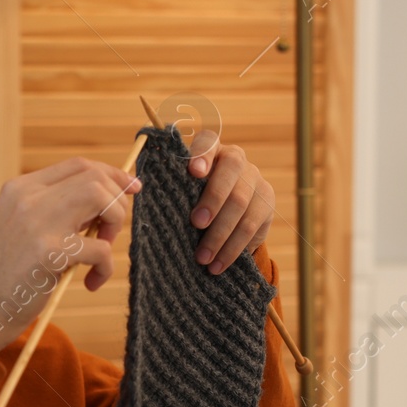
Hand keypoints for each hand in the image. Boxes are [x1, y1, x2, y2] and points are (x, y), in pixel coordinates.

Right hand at [0, 157, 141, 354]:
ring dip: (115, 223)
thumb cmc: (4, 277)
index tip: (130, 189)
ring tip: (102, 251)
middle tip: (108, 234)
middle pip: (94, 177)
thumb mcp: (22, 230)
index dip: (111, 174)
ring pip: (102, 198)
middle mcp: (27, 198)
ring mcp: (37, 222)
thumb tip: (108, 201)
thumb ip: (56, 211)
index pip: (78, 165)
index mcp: (19, 188)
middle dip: (116, 202)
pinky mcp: (48, 253)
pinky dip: (105, 268)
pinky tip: (90, 283)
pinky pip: (100, 249)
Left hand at [183, 129, 274, 274]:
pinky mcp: (266, 202)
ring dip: (220, 233)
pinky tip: (218, 264)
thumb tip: (140, 191)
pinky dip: (232, 248)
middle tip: (196, 223)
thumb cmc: (192, 200)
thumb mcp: (182, 190)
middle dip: (213, 199)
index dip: (203, 155)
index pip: (208, 142)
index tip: (194, 172)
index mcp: (210, 150)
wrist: (227, 216)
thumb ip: (171, 187)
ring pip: (241, 203)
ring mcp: (254, 179)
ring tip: (202, 258)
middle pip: (230, 171)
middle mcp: (235, 158)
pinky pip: (251, 226)